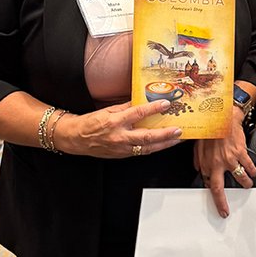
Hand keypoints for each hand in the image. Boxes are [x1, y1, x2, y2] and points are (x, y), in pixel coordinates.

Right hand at [55, 99, 182, 157]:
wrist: (76, 139)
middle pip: (147, 136)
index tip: (166, 104)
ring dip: (164, 144)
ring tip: (177, 139)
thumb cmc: (90, 123)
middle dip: (165, 134)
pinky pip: (141, 152)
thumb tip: (142, 101)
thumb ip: (126, 107)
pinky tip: (163, 144)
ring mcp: (122, 148)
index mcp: (114, 121)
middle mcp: (119, 136)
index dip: (153, 108)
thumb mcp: (107, 110)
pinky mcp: (122, 155)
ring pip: (147, 148)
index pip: (138, 113)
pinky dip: (154, 148)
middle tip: (178, 130)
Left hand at [195, 113, 255, 218]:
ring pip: (240, 178)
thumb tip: (199, 170)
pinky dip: (252, 170)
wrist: (223, 116)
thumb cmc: (211, 129)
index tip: (215, 199)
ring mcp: (229, 159)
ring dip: (245, 183)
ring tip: (248, 184)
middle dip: (222, 203)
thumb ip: (198, 160)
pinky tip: (253, 172)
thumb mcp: (198, 145)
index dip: (212, 192)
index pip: (207, 183)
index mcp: (205, 163)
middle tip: (225, 210)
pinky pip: (249, 166)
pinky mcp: (240, 153)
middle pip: (218, 189)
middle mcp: (216, 163)